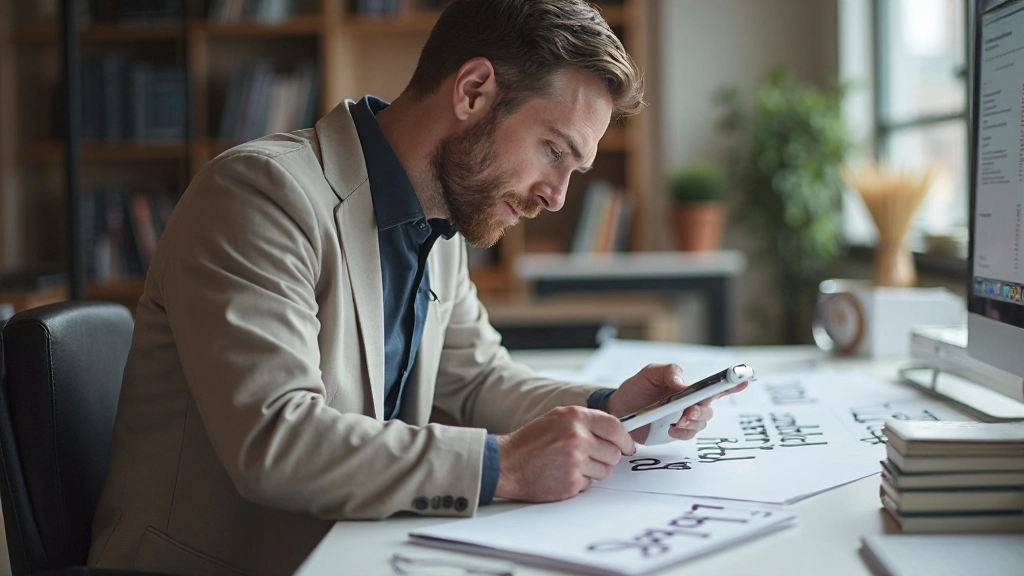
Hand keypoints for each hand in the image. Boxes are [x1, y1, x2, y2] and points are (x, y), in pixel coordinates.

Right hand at [495, 406, 635, 501]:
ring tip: (572, 463)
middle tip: (589, 456)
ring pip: (605, 470)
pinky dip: (580, 481)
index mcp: (575, 417)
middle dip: (606, 456)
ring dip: (593, 470)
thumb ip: (586, 420)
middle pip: (614, 452)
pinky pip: (591, 483)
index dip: (625, 439)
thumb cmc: (530, 441)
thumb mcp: (557, 418)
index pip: (615, 427)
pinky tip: (563, 473)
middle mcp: (577, 437)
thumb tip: (615, 431)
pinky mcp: (571, 482)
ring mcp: (575, 461)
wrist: (506, 464)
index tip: (627, 446)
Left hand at [605, 364, 747, 443]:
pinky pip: (687, 434)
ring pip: (701, 422)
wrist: (619, 409)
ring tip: (677, 420)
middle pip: (709, 407)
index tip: (744, 378)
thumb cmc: (637, 388)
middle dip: (703, 409)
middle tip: (689, 411)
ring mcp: (684, 419)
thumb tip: (683, 383)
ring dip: (692, 421)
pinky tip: (671, 428)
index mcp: (688, 386)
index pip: (715, 385)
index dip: (732, 383)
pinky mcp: (676, 432)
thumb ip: (668, 371)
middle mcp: (690, 403)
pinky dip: (682, 432)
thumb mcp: (650, 373)